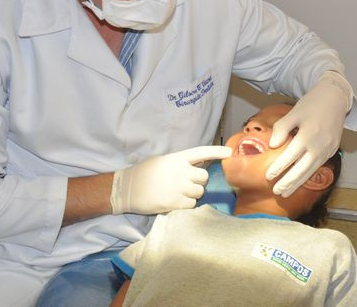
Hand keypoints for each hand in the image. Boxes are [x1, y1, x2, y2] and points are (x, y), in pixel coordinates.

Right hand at [110, 145, 232, 214]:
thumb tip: (201, 164)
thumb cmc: (144, 173)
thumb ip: (181, 162)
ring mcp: (178, 188)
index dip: (216, 152)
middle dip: (199, 181)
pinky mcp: (175, 203)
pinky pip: (192, 205)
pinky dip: (187, 205)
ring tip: (178, 193)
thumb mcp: (163, 161)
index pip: (201, 152)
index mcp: (176, 158)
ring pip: (199, 192)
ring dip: (193, 194)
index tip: (229, 153)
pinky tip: (175, 201)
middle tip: (187, 183)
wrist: (127, 189)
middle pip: (204, 177)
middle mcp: (180, 172)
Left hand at [265, 71, 352, 196]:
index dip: (279, 167)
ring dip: (298, 183)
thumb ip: (281, 128)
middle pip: (302, 169)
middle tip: (276, 192)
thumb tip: (272, 145)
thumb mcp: (293, 112)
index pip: (290, 156)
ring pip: (311, 170)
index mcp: (308, 134)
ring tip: (286, 192)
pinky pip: (319, 165)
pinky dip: (308, 174)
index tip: (268, 176)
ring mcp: (328, 149)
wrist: (335, 98)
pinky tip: (299, 180)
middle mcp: (319, 145)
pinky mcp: (333, 149)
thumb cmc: (311, 104)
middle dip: (289, 182)